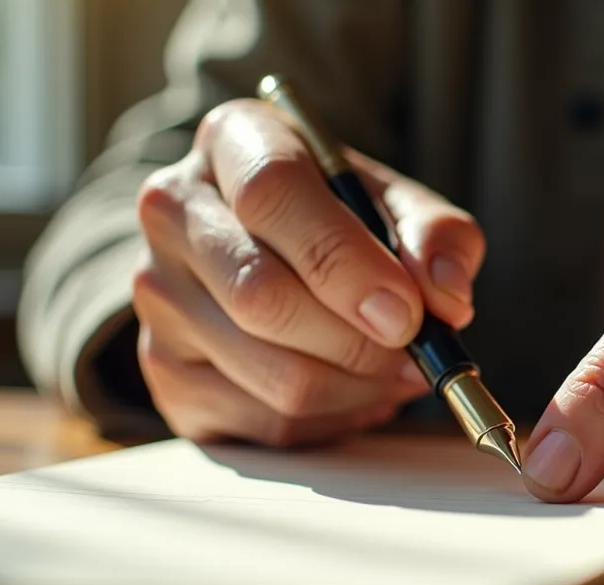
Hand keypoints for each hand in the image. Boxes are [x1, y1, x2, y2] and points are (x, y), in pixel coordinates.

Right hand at [132, 99, 485, 444]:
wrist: (280, 256)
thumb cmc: (347, 222)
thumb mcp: (402, 207)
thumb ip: (437, 237)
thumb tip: (445, 299)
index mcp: (234, 141)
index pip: (271, 193)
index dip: (345, 262)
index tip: (405, 312)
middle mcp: (174, 209)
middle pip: (262, 296)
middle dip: (359, 342)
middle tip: (414, 353)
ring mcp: (158, 294)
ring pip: (272, 373)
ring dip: (357, 387)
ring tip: (393, 370)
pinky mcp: (165, 372)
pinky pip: (265, 423)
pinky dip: (331, 420)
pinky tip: (352, 390)